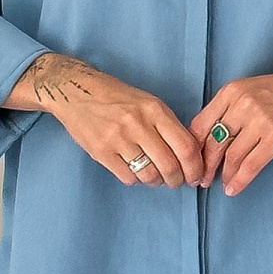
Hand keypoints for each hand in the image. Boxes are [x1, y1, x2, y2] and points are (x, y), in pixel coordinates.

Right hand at [7, 53, 204, 187]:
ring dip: (156, 182)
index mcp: (155, 110)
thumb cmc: (117, 97)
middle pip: (170, 166)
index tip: (196, 175)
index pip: (186, 146)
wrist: (76, 91)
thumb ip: (168, 126)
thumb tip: (189, 156)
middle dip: (178, 180)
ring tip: (155, 176)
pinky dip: (136, 179)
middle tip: (177, 181)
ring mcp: (118, 139)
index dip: (196, 167)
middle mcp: (138, 124)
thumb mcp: (148, 102)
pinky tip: (135, 170)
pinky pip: (128, 178)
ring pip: (149, 176)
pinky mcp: (101, 152)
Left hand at [191, 62, 272, 195]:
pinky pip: (251, 165)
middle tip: (202, 180)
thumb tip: (212, 139)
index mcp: (232, 91)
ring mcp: (260, 121)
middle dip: (206, 166)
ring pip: (232, 156)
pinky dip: (240, 180)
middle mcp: (242, 104)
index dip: (194, 148)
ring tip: (221, 185)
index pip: (201, 124)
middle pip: (213, 143)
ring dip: (223, 175)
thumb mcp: (252, 89)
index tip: (192, 162)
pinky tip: (234, 189)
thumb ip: (231, 109)